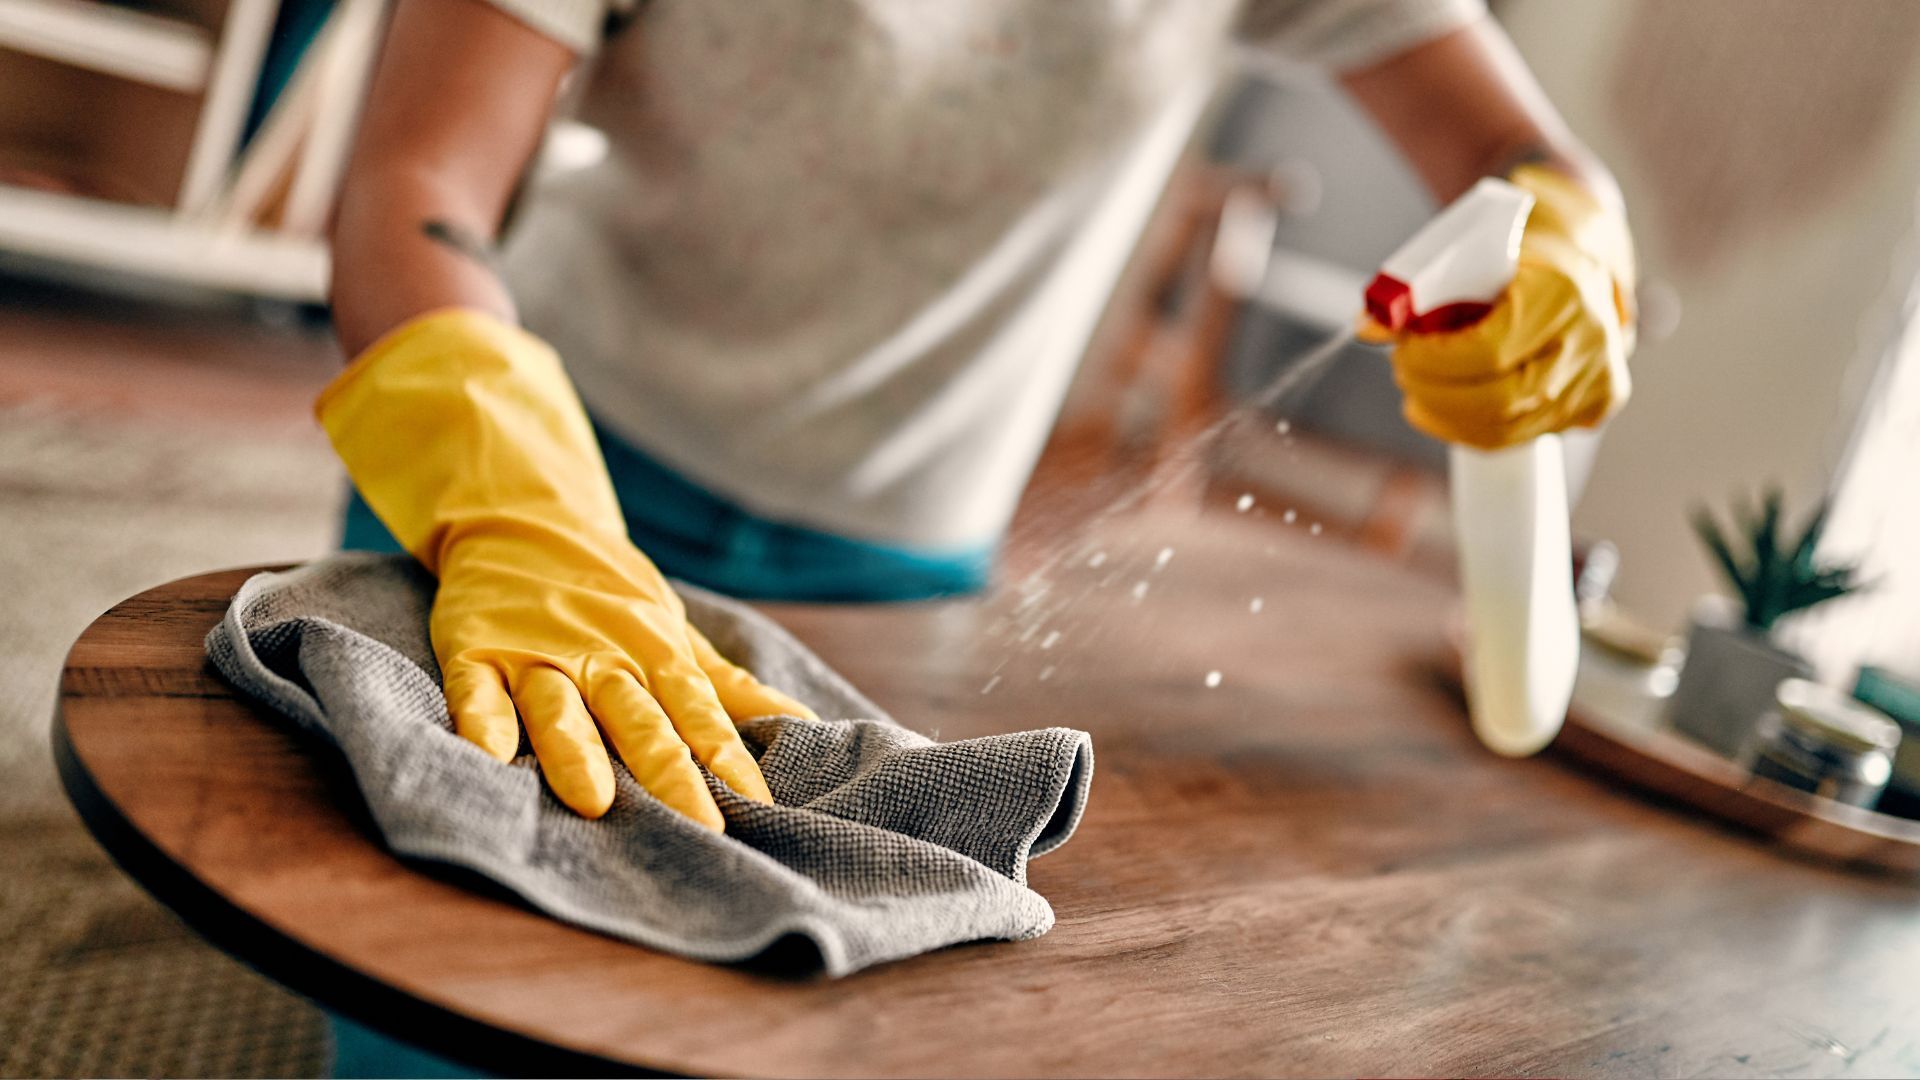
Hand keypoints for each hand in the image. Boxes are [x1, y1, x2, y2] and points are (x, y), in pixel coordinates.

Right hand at [318, 309, 815, 823]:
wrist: (524, 520)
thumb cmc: (612, 597)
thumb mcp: (675, 636)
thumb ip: (730, 688)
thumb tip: (807, 725)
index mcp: (654, 655)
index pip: (700, 713)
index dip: (729, 759)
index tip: (760, 808)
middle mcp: (601, 657)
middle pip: (639, 721)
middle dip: (669, 773)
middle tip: (699, 826)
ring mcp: (537, 654)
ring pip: (560, 707)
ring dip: (577, 752)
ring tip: (594, 801)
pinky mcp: (477, 650)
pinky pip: (478, 690)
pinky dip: (482, 720)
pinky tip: (487, 758)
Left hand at [1374, 165, 1637, 450]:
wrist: (1582, 256)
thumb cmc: (1520, 249)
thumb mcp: (1470, 251)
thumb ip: (1418, 288)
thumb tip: (1365, 326)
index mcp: (1563, 292)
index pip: (1489, 352)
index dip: (1434, 361)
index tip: (1402, 349)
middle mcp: (1591, 342)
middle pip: (1499, 401)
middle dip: (1435, 393)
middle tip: (1403, 371)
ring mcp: (1598, 380)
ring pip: (1506, 428)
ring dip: (1447, 414)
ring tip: (1418, 387)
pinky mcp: (1593, 406)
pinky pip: (1520, 437)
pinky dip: (1471, 429)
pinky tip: (1443, 409)